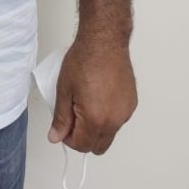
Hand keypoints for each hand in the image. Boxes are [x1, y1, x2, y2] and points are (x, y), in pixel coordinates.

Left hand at [47, 36, 137, 154]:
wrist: (104, 42)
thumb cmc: (84, 60)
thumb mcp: (64, 89)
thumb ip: (61, 118)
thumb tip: (56, 136)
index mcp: (96, 119)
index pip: (82, 145)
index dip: (68, 138)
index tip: (63, 125)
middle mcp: (114, 120)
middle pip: (98, 146)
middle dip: (83, 138)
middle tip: (73, 118)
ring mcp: (125, 112)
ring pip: (109, 133)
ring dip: (96, 127)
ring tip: (86, 102)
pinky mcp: (131, 103)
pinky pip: (118, 119)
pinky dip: (108, 116)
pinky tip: (99, 96)